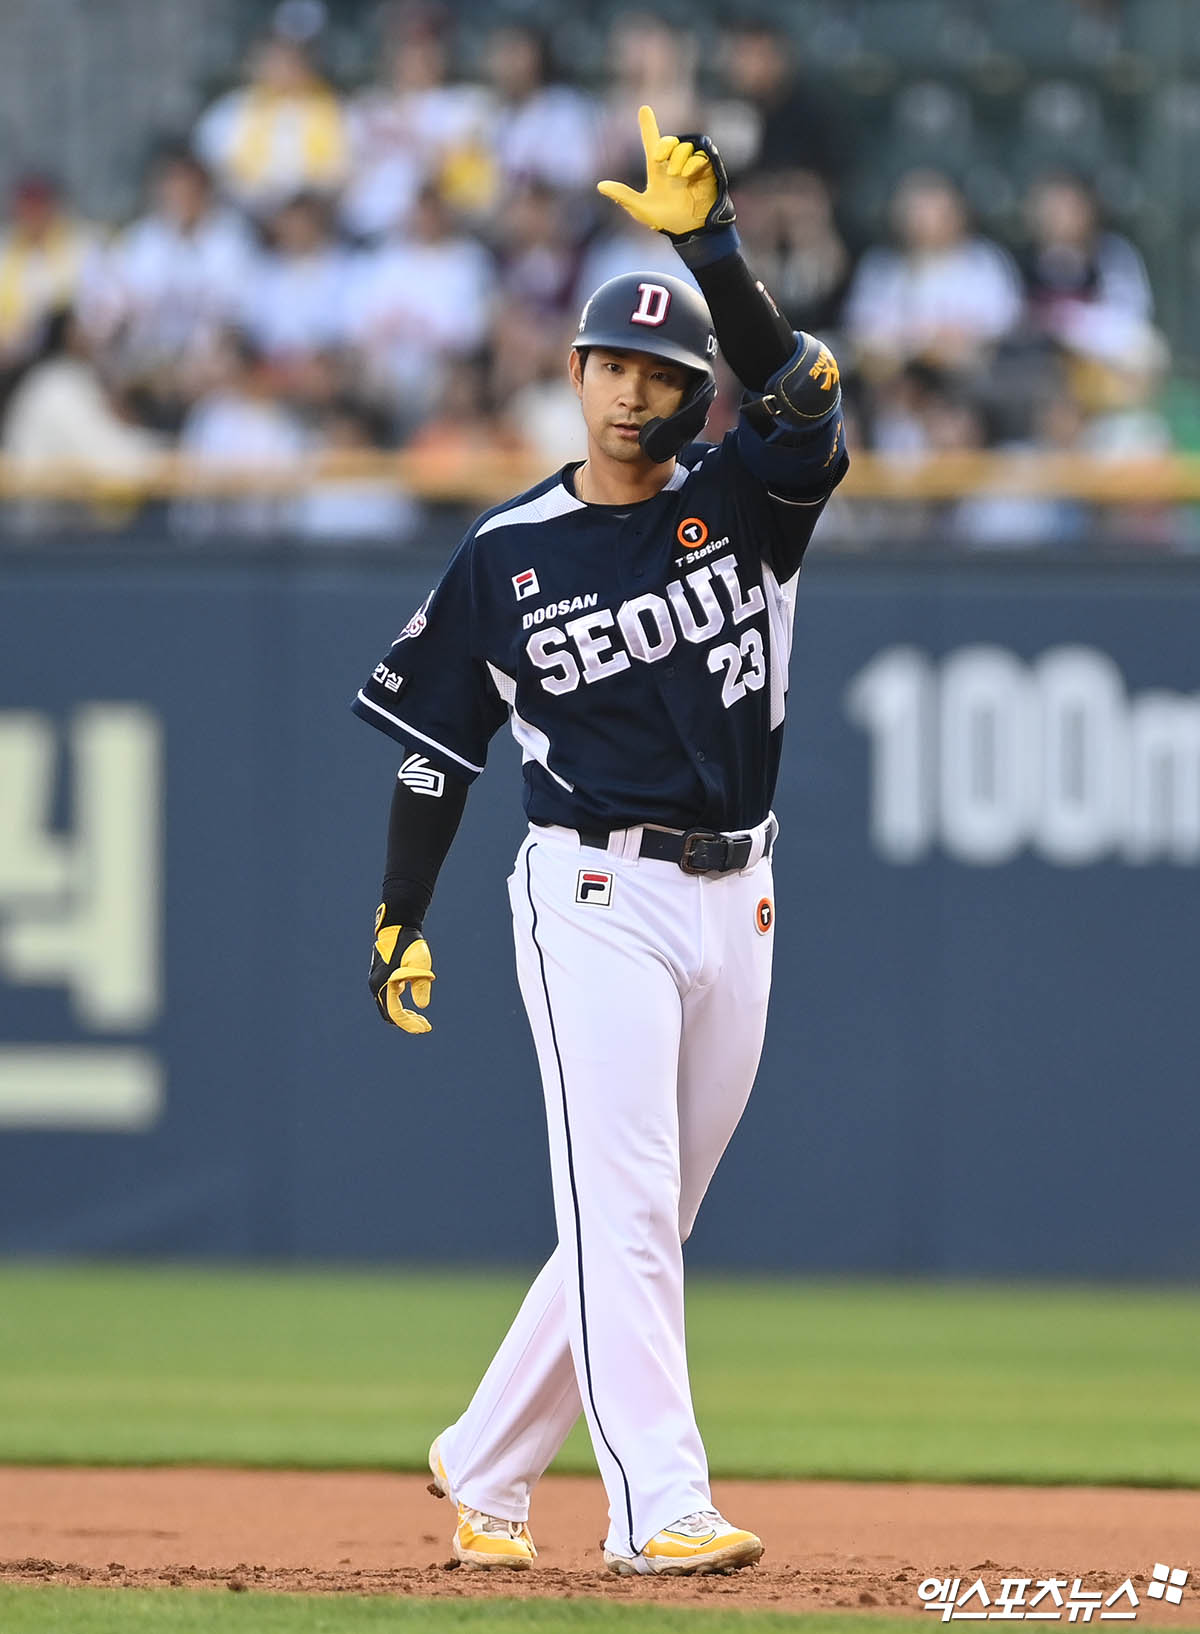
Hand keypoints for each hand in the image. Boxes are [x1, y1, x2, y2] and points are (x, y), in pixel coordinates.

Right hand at [370, 904, 435, 1032]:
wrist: (398, 926)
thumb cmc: (410, 944)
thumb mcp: (420, 965)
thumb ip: (421, 986)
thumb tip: (422, 1007)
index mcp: (384, 984)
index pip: (396, 1013)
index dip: (410, 1024)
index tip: (425, 1028)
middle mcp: (376, 985)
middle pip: (390, 1013)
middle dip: (407, 1022)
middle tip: (425, 1025)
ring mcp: (377, 981)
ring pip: (388, 1006)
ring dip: (404, 1015)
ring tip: (421, 1019)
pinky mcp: (381, 977)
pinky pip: (388, 998)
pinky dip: (400, 1005)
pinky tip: (412, 1007)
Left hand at [597, 105, 730, 242]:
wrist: (689, 231)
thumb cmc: (665, 220)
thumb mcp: (641, 208)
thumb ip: (623, 196)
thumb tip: (599, 186)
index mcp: (658, 169)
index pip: (652, 142)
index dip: (648, 125)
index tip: (643, 109)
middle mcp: (674, 163)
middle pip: (670, 141)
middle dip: (665, 145)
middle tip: (658, 159)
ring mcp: (691, 166)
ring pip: (685, 147)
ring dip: (678, 157)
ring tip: (676, 176)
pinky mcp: (706, 170)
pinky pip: (701, 155)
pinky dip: (693, 162)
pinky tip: (687, 175)